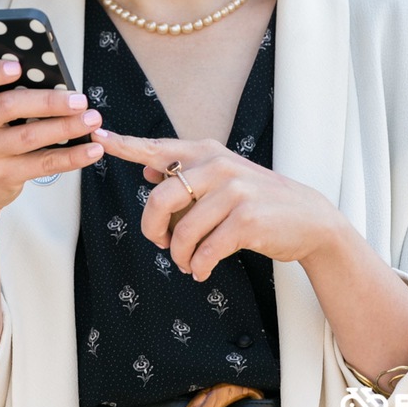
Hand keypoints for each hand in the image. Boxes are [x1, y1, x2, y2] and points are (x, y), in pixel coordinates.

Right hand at [0, 58, 102, 224]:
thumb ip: (0, 95)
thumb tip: (52, 79)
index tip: (18, 66)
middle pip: (8, 106)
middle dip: (48, 101)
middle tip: (79, 99)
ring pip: (30, 136)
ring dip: (66, 127)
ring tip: (91, 119)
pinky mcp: (2, 176)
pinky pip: (42, 164)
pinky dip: (71, 157)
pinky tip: (90, 150)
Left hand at [93, 129, 341, 280]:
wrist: (307, 218)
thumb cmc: (257, 200)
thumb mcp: (222, 177)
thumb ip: (186, 173)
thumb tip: (147, 169)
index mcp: (207, 152)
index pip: (158, 148)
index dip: (126, 145)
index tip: (99, 137)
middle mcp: (218, 165)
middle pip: (159, 198)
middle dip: (152, 229)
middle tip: (159, 244)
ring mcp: (234, 191)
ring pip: (182, 231)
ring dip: (180, 255)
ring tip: (189, 262)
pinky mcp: (246, 219)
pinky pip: (206, 250)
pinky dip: (199, 266)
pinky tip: (203, 269)